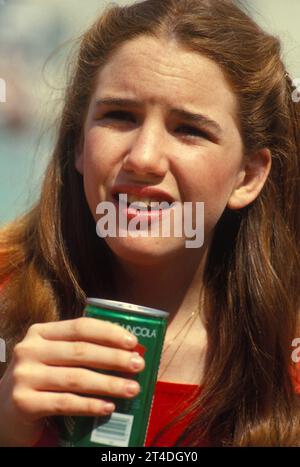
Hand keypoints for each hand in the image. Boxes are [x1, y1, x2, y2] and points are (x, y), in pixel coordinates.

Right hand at [0, 317, 144, 445]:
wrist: (3, 412)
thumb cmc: (39, 380)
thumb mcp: (50, 357)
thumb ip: (76, 350)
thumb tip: (125, 352)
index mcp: (40, 333)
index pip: (80, 327)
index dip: (109, 333)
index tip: (133, 342)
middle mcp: (29, 350)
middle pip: (81, 351)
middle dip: (114, 359)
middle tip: (138, 365)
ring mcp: (24, 376)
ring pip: (76, 378)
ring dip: (109, 384)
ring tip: (132, 389)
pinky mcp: (24, 402)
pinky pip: (65, 403)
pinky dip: (90, 406)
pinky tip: (109, 407)